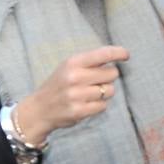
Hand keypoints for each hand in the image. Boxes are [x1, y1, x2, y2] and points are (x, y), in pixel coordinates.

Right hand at [14, 45, 128, 144]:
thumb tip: (120, 54)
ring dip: (104, 93)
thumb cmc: (59, 85)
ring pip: (110, 90)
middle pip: (112, 73)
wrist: (38, 110)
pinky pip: (103, 105)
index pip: (104, 54)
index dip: (119, 53)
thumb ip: (91, 61)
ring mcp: (76, 95)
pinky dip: (99, 105)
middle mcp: (74, 77)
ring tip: (89, 94)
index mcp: (73, 62)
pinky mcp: (78, 111)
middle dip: (108, 77)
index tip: (126, 56)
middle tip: (95, 81)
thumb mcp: (70, 66)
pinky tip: (86, 104)